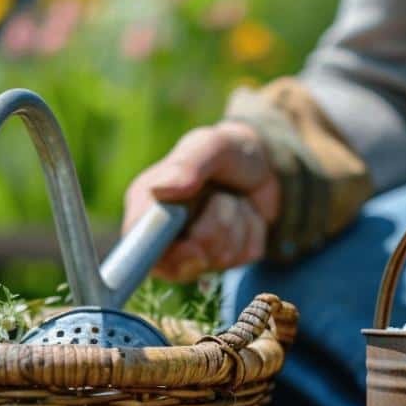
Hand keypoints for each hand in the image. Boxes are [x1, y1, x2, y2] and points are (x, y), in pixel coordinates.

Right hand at [123, 121, 279, 282]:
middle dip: (212, 230)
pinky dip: (253, 230)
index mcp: (149, 207)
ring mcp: (199, 251)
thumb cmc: (227, 151)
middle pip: (186, 260)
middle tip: (221, 197)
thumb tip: (159, 190)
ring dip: (237, 223)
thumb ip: (186, 165)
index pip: (140, 249)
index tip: (192, 247)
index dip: (166, 255)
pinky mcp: (229, 258)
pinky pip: (245, 255)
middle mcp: (168, 236)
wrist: (264, 163)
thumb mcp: (210, 145)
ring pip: (222, 257)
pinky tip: (248, 211)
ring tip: (233, 198)